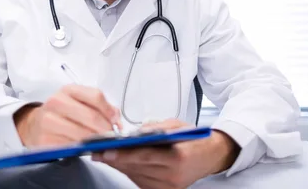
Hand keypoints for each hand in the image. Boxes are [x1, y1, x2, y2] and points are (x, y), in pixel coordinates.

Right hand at [14, 84, 121, 147]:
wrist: (34, 124)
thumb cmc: (63, 113)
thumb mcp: (79, 102)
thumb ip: (101, 107)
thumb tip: (117, 120)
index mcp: (68, 90)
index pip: (95, 96)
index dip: (109, 111)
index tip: (116, 122)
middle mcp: (56, 102)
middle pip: (91, 116)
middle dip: (105, 130)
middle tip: (111, 138)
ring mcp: (49, 121)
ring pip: (82, 134)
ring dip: (96, 142)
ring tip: (100, 144)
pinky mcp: (45, 140)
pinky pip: (71, 146)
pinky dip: (82, 150)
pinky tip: (85, 148)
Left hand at [92, 119, 238, 188]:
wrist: (210, 156)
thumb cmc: (193, 139)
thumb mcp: (175, 125)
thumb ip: (155, 128)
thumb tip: (133, 133)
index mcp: (177, 156)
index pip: (143, 156)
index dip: (122, 154)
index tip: (105, 151)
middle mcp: (173, 175)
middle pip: (136, 167)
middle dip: (114, 158)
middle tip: (97, 150)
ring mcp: (169, 186)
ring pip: (135, 176)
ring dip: (119, 165)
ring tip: (104, 155)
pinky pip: (140, 181)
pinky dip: (129, 171)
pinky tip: (120, 162)